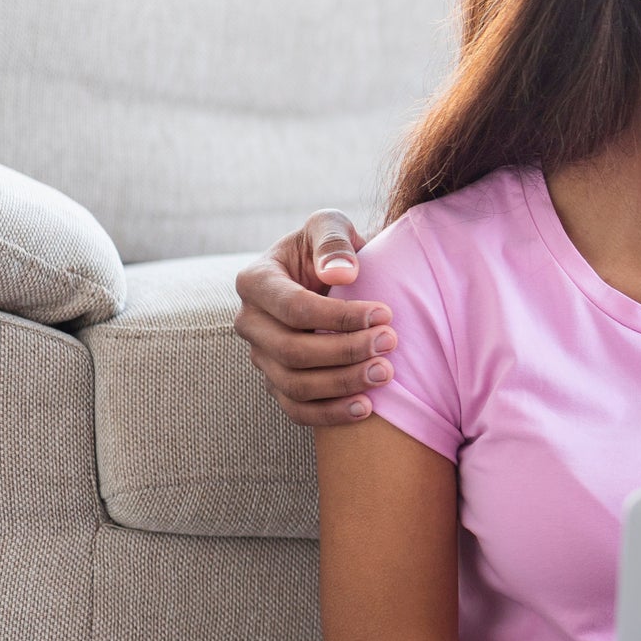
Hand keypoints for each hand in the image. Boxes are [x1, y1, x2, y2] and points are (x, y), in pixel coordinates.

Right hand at [232, 209, 394, 426]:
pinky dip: (329, 414)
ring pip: (294, 384)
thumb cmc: (330, 248)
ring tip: (386, 373)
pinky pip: (296, 409)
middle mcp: (250, 322)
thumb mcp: (329, 226)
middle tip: (390, 343)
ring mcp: (261, 357)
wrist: (330, 277)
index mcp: (256, 281)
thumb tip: (341, 274)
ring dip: (343, 384)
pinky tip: (366, 408)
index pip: (294, 307)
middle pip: (292, 350)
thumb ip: (332, 241)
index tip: (386, 313)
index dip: (340, 316)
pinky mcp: (277, 382)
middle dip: (345, 351)